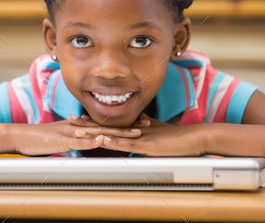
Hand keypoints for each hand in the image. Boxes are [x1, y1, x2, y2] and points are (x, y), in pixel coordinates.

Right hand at [10, 118, 141, 155]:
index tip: (138, 124)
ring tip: (136, 133)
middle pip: (107, 125)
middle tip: (147, 125)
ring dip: (118, 132)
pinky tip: (104, 140)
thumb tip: (87, 143)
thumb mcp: (61, 141)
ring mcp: (71, 132)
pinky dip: (92, 140)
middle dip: (127, 126)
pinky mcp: (63, 139)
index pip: (104, 125)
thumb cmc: (38, 141)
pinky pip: (80, 140)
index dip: (121, 125)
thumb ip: (75, 140)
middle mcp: (78, 126)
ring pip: (99, 131)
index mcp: (79, 127)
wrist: (20, 137)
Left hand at [71, 114, 206, 156]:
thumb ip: (146, 126)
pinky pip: (128, 144)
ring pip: (114, 134)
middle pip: (107, 127)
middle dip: (88, 124)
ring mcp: (140, 138)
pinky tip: (104, 141)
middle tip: (70, 120)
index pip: (110, 124)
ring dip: (96, 133)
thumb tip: (137, 122)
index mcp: (134, 128)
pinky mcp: (147, 146)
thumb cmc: (177, 137)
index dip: (94, 121)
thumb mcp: (157, 131)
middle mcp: (134, 131)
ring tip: (79, 132)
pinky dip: (116, 142)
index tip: (79, 118)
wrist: (193, 139)